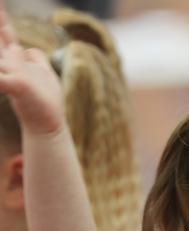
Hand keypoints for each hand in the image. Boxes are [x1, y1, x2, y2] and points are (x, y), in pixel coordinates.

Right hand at [0, 6, 64, 134]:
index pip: (4, 32)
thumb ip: (35, 59)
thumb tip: (30, 50)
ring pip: (0, 52)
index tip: (0, 2)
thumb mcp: (43, 73)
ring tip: (8, 51)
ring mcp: (11, 73)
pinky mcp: (16, 85)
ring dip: (1, 36)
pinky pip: (1, 77)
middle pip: (1, 37)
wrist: (47, 124)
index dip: (1, 17)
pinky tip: (9, 78)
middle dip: (0, 21)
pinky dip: (0, 76)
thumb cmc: (45, 99)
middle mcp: (9, 62)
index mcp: (16, 58)